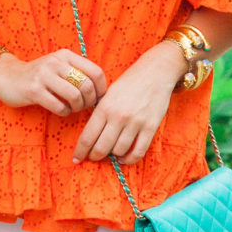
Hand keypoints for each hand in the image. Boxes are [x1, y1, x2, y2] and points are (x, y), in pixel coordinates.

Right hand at [0, 50, 106, 115]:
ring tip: (72, 108)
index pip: (96, 72)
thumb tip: (101, 92)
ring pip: (75, 96)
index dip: (101, 89)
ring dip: (77, 108)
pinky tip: (60, 110)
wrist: (6, 76)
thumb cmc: (39, 76)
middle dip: (89, 101)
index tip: (97, 97)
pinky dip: (64, 112)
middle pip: (87, 86)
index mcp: (66, 55)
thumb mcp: (58, 66)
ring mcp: (44, 76)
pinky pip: (59, 106)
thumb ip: (77, 73)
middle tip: (84, 106)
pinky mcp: (34, 90)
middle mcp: (56, 62)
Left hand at [73, 43, 183, 164]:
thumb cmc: (129, 82)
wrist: (155, 72)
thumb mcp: (108, 94)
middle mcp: (118, 116)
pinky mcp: (150, 127)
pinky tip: (125, 157)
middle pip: (101, 148)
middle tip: (94, 157)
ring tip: (112, 152)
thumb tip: (90, 136)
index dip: (80, 151)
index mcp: (104, 107)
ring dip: (113, 156)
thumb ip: (100, 114)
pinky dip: (129, 159)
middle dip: (95, 156)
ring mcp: (135, 122)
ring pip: (119, 151)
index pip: (87, 136)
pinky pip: (138, 151)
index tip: (76, 159)